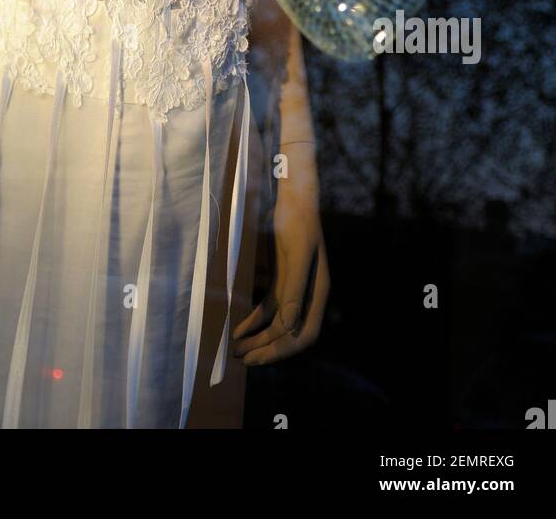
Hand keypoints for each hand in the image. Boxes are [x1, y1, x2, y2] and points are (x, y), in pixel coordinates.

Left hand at [233, 139, 328, 364]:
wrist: (293, 195)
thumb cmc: (297, 221)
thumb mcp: (296, 255)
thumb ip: (293, 291)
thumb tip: (286, 327)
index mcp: (318, 292)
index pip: (305, 335)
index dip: (282, 349)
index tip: (258, 355)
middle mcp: (309, 294)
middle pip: (290, 334)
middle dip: (267, 349)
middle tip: (242, 358)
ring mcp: (295, 287)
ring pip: (278, 323)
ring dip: (259, 337)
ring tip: (237, 348)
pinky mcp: (282, 277)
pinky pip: (269, 306)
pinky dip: (255, 319)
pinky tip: (239, 326)